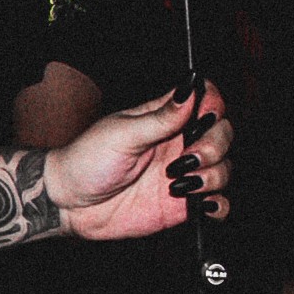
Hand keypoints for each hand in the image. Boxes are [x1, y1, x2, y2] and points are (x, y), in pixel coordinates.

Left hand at [48, 80, 231, 241]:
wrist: (69, 203)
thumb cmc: (86, 161)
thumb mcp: (122, 134)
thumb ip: (160, 117)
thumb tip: (190, 87)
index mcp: (166, 120)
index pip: (207, 101)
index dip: (213, 105)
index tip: (204, 117)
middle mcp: (179, 144)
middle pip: (223, 135)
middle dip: (214, 145)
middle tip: (185, 159)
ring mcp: (183, 174)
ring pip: (224, 168)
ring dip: (213, 175)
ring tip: (179, 183)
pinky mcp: (182, 203)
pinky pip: (216, 203)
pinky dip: (219, 205)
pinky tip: (203, 204)